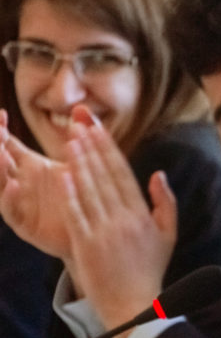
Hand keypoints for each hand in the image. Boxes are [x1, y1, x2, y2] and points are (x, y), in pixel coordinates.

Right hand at [0, 108, 71, 256]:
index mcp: (28, 166)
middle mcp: (19, 182)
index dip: (1, 130)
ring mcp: (19, 203)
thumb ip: (78, 135)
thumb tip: (81, 107)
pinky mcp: (24, 224)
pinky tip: (15, 185)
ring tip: (1, 153)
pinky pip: (11, 210)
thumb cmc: (83, 193)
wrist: (93, 230)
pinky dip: (10, 197)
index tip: (2, 114)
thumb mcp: (80, 161)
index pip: (7, 144)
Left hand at [59, 108, 176, 333]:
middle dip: (91, 148)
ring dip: (78, 163)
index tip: (98, 129)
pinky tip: (63, 175)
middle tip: (79, 124)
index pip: (123, 173)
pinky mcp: (86, 245)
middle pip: (104, 176)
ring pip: (89, 190)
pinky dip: (69, 194)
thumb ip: (166, 202)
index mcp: (142, 214)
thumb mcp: (168, 234)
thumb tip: (158, 174)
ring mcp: (103, 232)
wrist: (134, 305)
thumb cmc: (150, 269)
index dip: (109, 149)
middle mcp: (123, 219)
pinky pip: (76, 215)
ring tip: (69, 141)